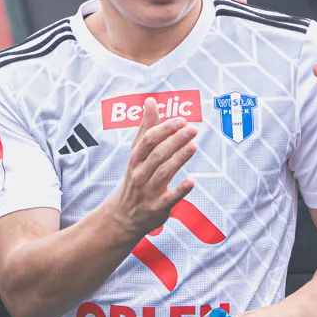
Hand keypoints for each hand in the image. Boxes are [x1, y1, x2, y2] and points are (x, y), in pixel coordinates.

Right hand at [104, 98, 198, 239]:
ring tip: (194, 146)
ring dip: (178, 159)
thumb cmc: (136, 177)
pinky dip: (180, 190)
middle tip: (192, 128)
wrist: (123, 215)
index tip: (180, 119)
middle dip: (174, 140)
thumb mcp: (137, 153)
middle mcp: (140, 173)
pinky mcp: (157, 208)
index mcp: (136, 159)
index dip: (164, 129)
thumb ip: (146, 127)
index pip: (148, 140)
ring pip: (163, 173)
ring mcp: (148, 191)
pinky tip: (191, 182)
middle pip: (157, 154)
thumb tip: (151, 101)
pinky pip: (169, 198)